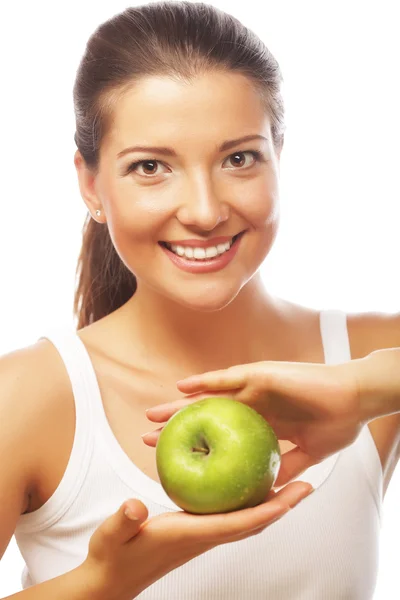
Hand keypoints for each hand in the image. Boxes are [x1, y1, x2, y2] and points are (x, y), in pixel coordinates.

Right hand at [82, 487, 312, 599]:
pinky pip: (232, 516)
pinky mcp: (197, 531)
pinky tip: (248, 486)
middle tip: (307, 484)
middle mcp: (204, 537)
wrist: (112, 580)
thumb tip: (134, 508)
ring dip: (270, 504)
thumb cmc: (113, 557)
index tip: (295, 493)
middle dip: (282, 505)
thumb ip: (122, 521)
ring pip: (246, 520)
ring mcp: (202, 536)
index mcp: (190, 535)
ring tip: (289, 482)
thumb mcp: (111, 535)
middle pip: (253, 522)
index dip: (269, 509)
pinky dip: (249, 503)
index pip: (238, 523)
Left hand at [143, 358, 364, 487]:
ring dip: (180, 406)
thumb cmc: (336, 423)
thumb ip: (285, 465)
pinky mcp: (260, 375)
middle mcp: (252, 404)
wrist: (355, 400)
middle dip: (178, 428)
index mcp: (261, 422)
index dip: (196, 446)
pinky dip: (204, 382)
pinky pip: (227, 378)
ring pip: (209, 397)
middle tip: (148, 438)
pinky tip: (182, 388)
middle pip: (207, 417)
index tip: (172, 460)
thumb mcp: (307, 452)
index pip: (221, 436)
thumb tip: (267, 488)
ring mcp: (254, 388)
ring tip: (153, 415)